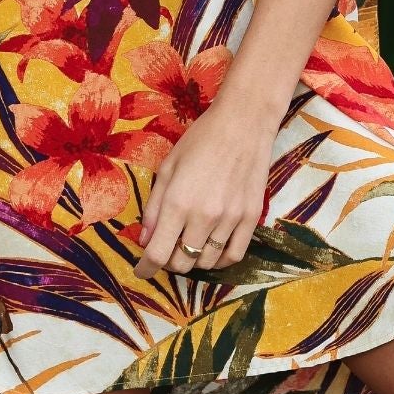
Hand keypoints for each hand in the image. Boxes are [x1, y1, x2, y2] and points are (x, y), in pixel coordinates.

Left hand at [133, 96, 272, 278]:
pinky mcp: (251, 218)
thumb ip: (154, 206)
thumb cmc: (201, 139)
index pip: (157, 254)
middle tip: (167, 248)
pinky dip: (220, 261)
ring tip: (189, 244)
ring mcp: (230, 219)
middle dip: (168, 261)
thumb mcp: (168, 167)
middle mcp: (204, 216)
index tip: (142, 270)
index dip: (145, 268)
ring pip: (207, 261)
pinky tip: (212, 250)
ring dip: (193, 259)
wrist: (244, 122)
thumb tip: (144, 239)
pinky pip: (234, 255)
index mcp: (178, 202)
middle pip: (181, 262)